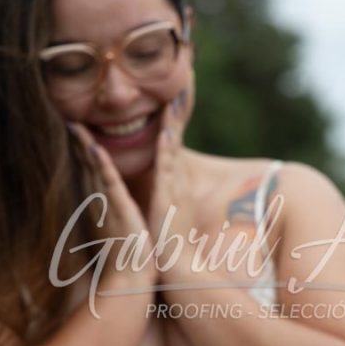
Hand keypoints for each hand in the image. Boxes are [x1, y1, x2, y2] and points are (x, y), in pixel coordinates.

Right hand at [68, 122, 155, 288]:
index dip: (80, 150)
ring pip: (94, 169)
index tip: (73, 129)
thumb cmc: (123, 257)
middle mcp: (98, 202)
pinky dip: (101, 164)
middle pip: (86, 165)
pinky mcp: (118, 209)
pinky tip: (94, 147)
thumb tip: (100, 207)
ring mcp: (106, 205)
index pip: (89, 170)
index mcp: (100, 204)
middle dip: (76, 142)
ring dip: (84, 146)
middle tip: (67, 118)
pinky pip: (109, 182)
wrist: (129, 278)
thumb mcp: (113, 228)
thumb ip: (105, 214)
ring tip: (75, 125)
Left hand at [147, 88, 199, 280]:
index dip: (174, 115)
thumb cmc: (164, 240)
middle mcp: (173, 179)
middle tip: (188, 79)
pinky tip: (165, 132)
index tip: (179, 89)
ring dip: (174, 121)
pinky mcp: (167, 199)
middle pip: (176, 135)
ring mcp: (172, 188)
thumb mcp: (159, 208)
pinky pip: (166, 170)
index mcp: (169, 179)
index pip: (171, 139)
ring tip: (179, 95)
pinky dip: (166, 150)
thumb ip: (160, 191)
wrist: (170, 266)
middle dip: (181, 107)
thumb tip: (157, 182)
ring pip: (172, 146)